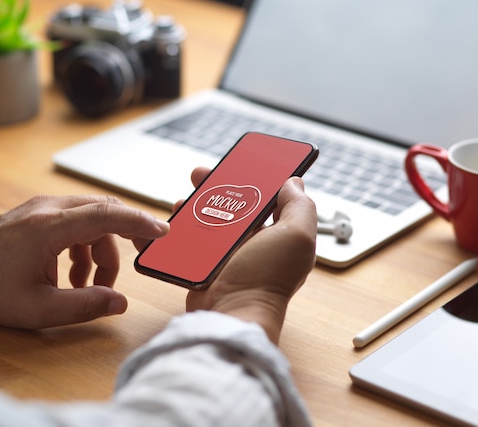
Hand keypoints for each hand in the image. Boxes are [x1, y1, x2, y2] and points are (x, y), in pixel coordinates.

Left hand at [0, 195, 167, 328]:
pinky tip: (71, 276)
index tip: (163, 233)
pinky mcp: (40, 213)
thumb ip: (83, 306)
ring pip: (93, 220)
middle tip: (139, 259)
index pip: (107, 215)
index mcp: (50, 227)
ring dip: (101, 251)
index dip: (139, 223)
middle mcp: (50, 209)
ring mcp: (44, 207)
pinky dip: (85, 247)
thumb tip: (120, 303)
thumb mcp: (37, 309)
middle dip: (127, 236)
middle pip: (105, 212)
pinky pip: (77, 223)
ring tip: (88, 286)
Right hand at [185, 167, 316, 343]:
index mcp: (281, 234)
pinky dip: (185, 228)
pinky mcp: (208, 265)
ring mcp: (231, 254)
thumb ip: (300, 207)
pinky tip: (176, 219)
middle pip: (237, 204)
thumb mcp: (296, 237)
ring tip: (184, 198)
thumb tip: (294, 183)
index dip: (258, 179)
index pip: (272, 198)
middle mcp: (257, 243)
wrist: (232, 314)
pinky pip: (195, 240)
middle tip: (202, 173)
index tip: (242, 162)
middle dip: (220, 186)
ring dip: (198, 204)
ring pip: (213, 219)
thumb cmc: (266, 279)